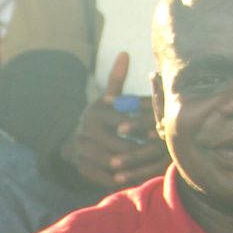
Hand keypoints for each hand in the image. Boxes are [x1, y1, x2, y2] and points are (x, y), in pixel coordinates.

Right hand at [58, 51, 167, 190]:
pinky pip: (105, 177)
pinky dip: (121, 179)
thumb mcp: (107, 99)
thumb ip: (117, 79)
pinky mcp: (82, 169)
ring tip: (151, 166)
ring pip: (113, 162)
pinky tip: (136, 177)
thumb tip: (125, 53)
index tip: (157, 132)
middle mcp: (85, 132)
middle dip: (139, 149)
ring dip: (132, 166)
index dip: (140, 128)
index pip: (121, 122)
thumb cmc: (101, 118)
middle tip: (158, 153)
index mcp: (93, 112)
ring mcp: (82, 152)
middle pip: (118, 144)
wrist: (74, 142)